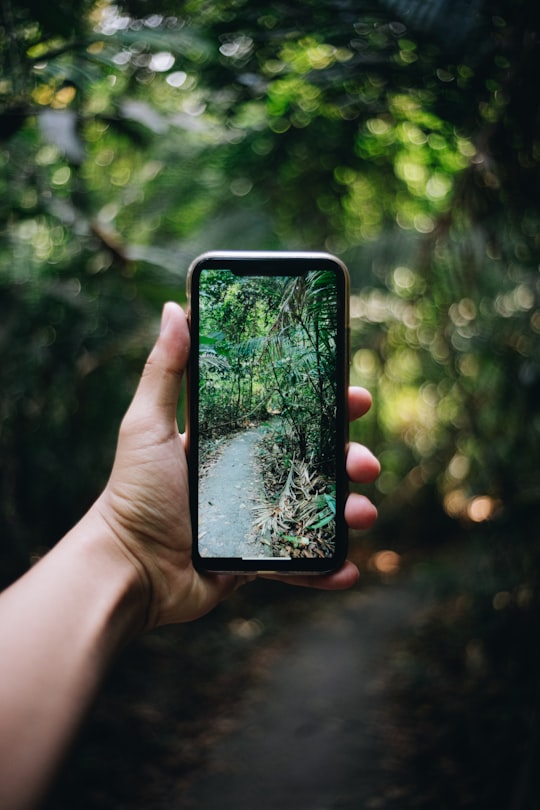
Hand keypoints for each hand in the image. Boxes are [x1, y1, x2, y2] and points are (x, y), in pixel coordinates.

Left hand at [93, 302, 379, 629]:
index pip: (291, 417)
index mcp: (233, 444)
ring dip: (351, 512)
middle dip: (351, 460)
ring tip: (362, 515)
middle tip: (366, 463)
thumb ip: (164, 370)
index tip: (357, 397)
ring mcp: (258, 521)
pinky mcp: (257, 562)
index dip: (329, 407)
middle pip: (316, 463)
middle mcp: (251, 479)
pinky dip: (327, 570)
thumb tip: (174, 308)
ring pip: (318, 512)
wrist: (127, 568)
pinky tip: (349, 570)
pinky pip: (300, 565)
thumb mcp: (147, 425)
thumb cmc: (133, 494)